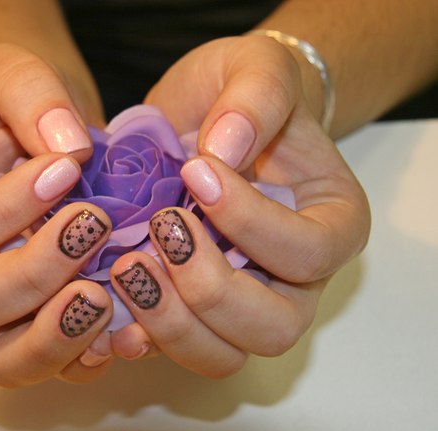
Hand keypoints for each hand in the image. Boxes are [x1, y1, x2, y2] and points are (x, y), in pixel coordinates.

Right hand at [0, 43, 116, 385]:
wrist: (44, 139)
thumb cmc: (16, 106)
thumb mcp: (12, 74)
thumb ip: (30, 96)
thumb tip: (66, 147)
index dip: (4, 211)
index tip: (66, 171)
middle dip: (36, 271)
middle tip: (95, 225)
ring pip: (3, 355)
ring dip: (56, 334)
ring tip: (105, 293)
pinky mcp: (34, 325)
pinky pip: (50, 364)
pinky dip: (84, 358)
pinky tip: (123, 330)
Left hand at [107, 35, 369, 376]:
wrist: (210, 119)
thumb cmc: (243, 95)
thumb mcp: (257, 68)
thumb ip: (254, 99)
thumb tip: (223, 152)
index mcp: (332, 225)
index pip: (307, 252)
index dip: (248, 222)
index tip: (195, 172)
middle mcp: (297, 281)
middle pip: (272, 327)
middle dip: (208, 288)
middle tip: (160, 230)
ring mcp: (246, 304)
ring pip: (222, 354)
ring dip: (169, 320)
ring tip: (125, 264)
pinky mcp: (197, 313)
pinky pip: (175, 348)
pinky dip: (139, 335)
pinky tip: (108, 303)